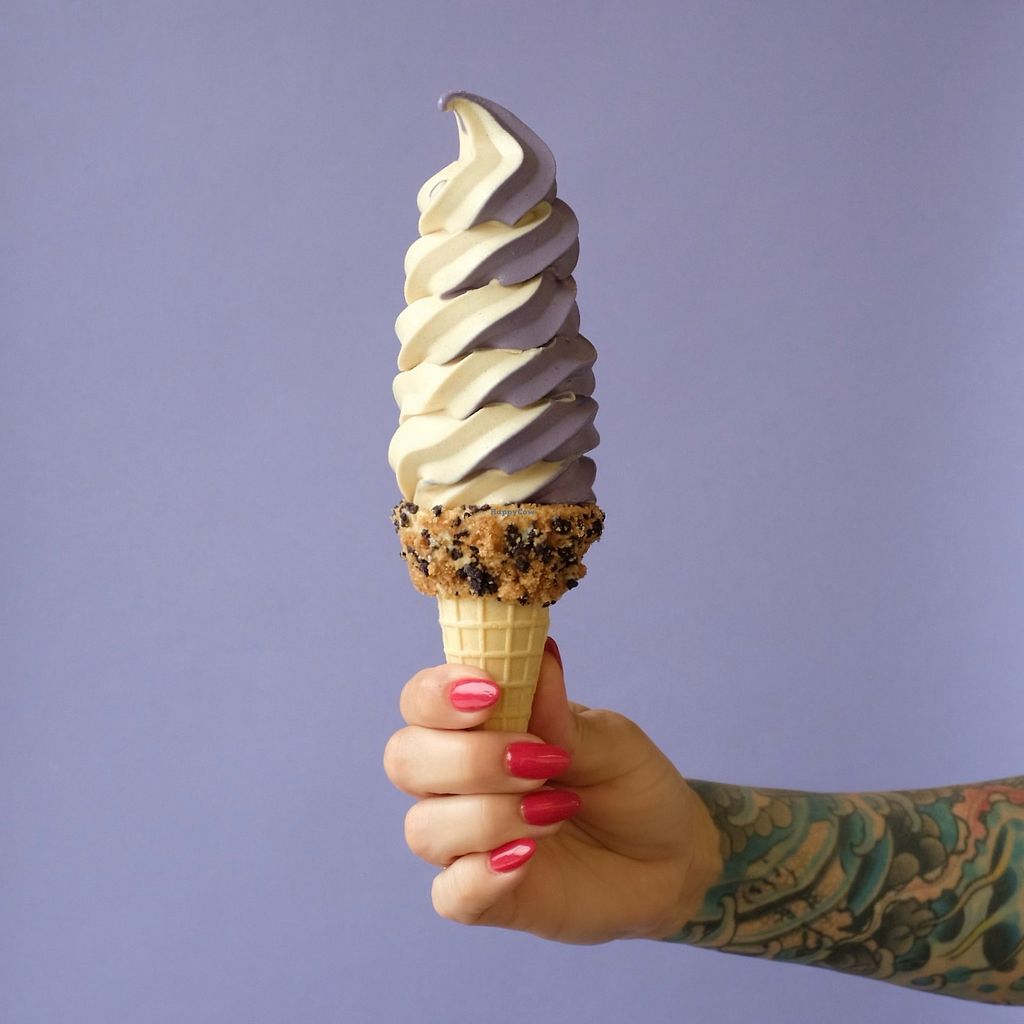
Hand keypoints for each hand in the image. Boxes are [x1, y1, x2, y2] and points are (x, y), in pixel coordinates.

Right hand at [382, 640, 721, 943]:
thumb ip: (561, 712)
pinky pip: (450, 894)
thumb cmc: (630, 783)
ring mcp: (465, 841)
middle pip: (404, 760)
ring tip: (557, 812)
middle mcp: (457, 780)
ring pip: (425, 828)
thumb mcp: (608, 741)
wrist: (672, 856)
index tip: (490, 693)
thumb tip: (540, 653)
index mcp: (478, 726)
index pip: (420, 701)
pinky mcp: (482, 897)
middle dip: (467, 759)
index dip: (437, 695)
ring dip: (489, 817)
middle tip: (539, 761)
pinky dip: (482, 875)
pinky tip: (527, 859)